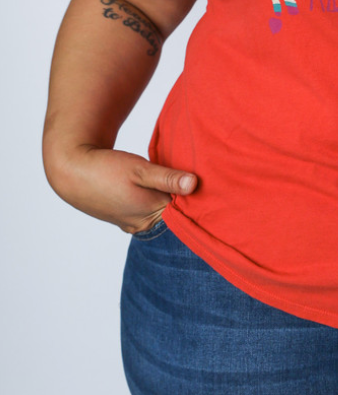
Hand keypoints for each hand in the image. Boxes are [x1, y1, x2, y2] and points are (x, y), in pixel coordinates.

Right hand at [47, 144, 197, 233]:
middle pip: (174, 214)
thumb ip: (168, 178)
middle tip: (196, 179)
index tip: (207, 183)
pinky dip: (154, 200)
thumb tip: (194, 184)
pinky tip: (156, 188)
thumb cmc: (106, 169)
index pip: (186, 211)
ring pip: (160, 212)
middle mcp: (143, 224)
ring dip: (168, 198)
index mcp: (151, 215)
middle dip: (184, 199)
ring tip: (177, 182)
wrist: (72, 171)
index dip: (197, 196)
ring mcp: (132, 223)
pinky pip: (148, 211)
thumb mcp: (140, 169)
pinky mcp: (124, 217)